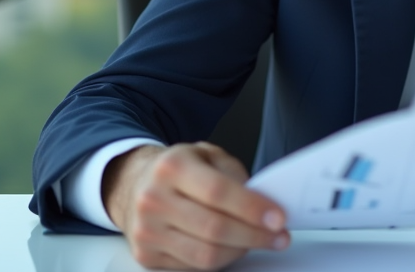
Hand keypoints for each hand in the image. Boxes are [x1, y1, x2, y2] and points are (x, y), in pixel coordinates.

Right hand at [103, 142, 289, 269]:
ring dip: (241, 251)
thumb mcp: (207, 155)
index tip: (278, 218)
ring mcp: (147, 230)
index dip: (252, 208)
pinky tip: (233, 247)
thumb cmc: (181, 170)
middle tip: (279, 236)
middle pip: (214, 228)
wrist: (136, 185)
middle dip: (254, 235)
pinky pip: (193, 267)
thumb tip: (265, 205)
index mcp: (172, 166)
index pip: (218, 192)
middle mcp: (153, 199)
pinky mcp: (146, 255)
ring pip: (205, 255)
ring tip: (258, 241)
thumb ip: (234, 175)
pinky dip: (220, 260)